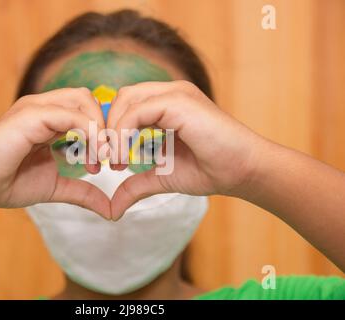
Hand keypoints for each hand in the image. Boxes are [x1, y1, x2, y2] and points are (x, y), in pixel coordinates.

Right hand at [0, 88, 110, 218]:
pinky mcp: (29, 116)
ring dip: (99, 129)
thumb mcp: (56, 187)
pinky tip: (90, 157)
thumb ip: (84, 192)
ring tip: (100, 159)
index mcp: (50, 119)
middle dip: (106, 126)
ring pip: (82, 100)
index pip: (87, 109)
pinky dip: (88, 132)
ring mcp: (35, 108)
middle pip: (88, 98)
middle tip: (109, 158)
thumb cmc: (8, 183)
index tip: (109, 162)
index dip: (104, 131)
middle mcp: (44, 108)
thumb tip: (112, 209)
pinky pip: (69, 115)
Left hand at [107, 80, 267, 219]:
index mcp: (167, 104)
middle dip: (108, 127)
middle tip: (106, 160)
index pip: (126, 104)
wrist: (245, 170)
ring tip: (114, 160)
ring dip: (113, 130)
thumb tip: (113, 209)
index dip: (112, 129)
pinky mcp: (180, 102)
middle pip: (122, 98)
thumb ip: (136, 185)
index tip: (109, 162)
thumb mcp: (164, 176)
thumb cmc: (211, 169)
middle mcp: (170, 93)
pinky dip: (124, 132)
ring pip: (126, 99)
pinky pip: (138, 111)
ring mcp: (176, 94)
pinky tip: (125, 156)